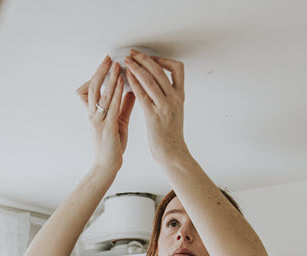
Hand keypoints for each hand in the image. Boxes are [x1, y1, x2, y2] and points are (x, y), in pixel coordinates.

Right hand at [76, 56, 135, 171]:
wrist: (108, 165)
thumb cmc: (112, 144)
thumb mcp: (118, 120)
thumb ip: (123, 104)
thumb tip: (131, 89)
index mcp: (94, 112)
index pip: (89, 89)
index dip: (96, 76)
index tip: (107, 64)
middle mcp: (93, 114)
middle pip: (93, 86)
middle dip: (100, 70)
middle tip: (109, 58)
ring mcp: (98, 120)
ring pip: (100, 94)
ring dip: (108, 78)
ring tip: (116, 65)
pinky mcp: (106, 127)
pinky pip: (110, 106)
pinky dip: (115, 92)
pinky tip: (122, 84)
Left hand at [123, 50, 189, 164]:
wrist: (172, 152)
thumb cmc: (170, 133)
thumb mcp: (174, 110)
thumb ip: (168, 96)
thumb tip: (159, 83)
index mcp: (180, 96)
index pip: (178, 68)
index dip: (164, 60)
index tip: (152, 59)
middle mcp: (174, 98)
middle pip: (160, 71)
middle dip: (145, 59)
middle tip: (133, 53)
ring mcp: (165, 107)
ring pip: (150, 80)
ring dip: (136, 68)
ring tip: (127, 62)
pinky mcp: (154, 116)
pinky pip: (142, 95)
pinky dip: (133, 83)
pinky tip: (125, 78)